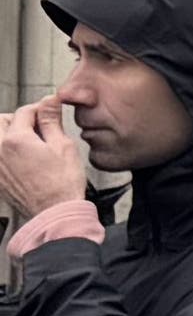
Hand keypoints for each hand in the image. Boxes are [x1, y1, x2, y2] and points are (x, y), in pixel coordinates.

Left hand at [0, 99, 86, 213]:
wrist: (55, 214)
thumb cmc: (63, 185)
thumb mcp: (63, 147)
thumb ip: (51, 121)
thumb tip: (49, 101)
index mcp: (16, 139)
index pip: (24, 112)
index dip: (39, 109)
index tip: (49, 112)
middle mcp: (0, 150)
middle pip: (1, 121)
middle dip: (18, 120)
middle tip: (37, 128)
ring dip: (9, 135)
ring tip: (28, 143)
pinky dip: (6, 152)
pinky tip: (22, 160)